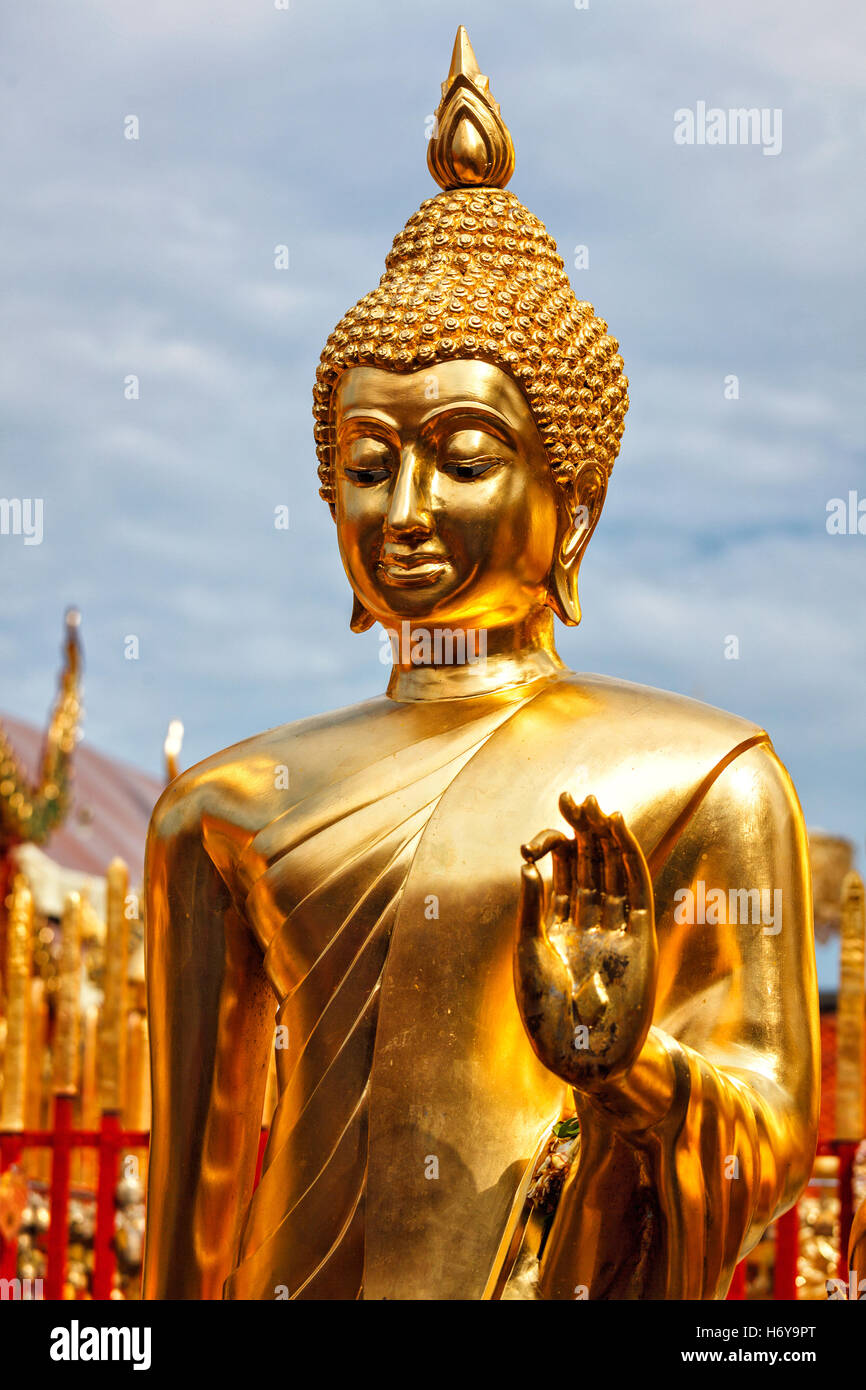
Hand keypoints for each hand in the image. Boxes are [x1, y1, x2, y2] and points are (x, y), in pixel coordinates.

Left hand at [514, 793, 655, 1089]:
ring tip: (594, 804)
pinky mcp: (639, 936)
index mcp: (560, 928)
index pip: (563, 876)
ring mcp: (616, 929)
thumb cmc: (544, 1010)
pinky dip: (629, 856)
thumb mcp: (527, 951)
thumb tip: (528, 866)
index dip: (555, 848)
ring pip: (614, 871)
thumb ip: (532, 907)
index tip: (542, 831)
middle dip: (582, 832)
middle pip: (590, 866)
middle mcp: (590, 924)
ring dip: (606, 836)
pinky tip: (618, 828)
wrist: (576, 1051)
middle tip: (572, 797)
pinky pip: (636, 888)